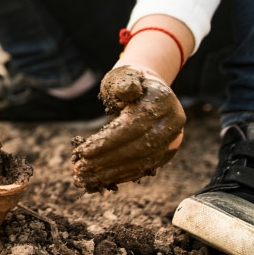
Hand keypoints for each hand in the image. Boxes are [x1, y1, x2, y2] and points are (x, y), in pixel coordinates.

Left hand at [72, 65, 185, 192]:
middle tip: (80, 168)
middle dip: (107, 160)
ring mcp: (173, 138)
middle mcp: (172, 121)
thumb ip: (124, 82)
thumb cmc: (127, 80)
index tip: (83, 152)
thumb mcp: (123, 75)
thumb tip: (128, 91)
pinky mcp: (167, 151)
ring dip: (112, 172)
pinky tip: (102, 179)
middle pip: (138, 148)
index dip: (108, 141)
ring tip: (86, 178)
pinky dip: (123, 175)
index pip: (134, 126)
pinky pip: (145, 167)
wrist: (148, 88)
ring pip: (142, 161)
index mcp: (162, 100)